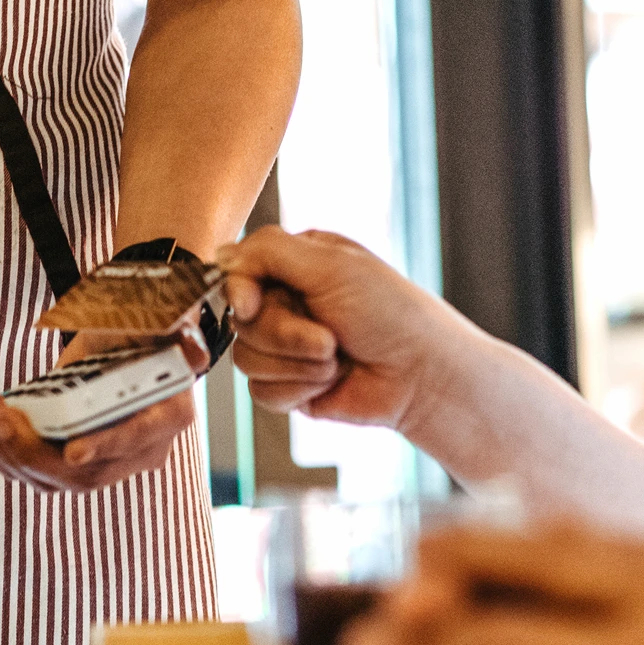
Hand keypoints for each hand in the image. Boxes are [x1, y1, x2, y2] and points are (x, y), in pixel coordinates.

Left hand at [0, 328, 208, 493]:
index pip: (138, 439)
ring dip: (2, 447)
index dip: (106, 446)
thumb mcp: (159, 317)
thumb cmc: (144, 324)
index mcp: (168, 415)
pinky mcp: (63, 458)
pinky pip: (26, 467)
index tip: (72, 450)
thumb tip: (184, 332)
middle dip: (33, 449)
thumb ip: (170, 323)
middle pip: (84, 473)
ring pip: (46, 476)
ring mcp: (98, 460)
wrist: (127, 333)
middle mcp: (136, 450)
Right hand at [215, 227, 465, 434]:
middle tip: (329, 338)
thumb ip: (269, 251)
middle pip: (240, 320)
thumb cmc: (391, 313)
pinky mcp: (292, 387)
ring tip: (336, 359)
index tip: (251, 304)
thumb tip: (221, 255)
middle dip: (285, 334)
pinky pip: (262, 393)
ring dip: (295, 364)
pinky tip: (331, 383)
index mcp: (297, 264)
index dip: (239, 290)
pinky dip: (298, 389)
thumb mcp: (331, 265)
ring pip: (247, 358)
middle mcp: (289, 302)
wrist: (422, 378)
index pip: (239, 271)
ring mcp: (289, 347)